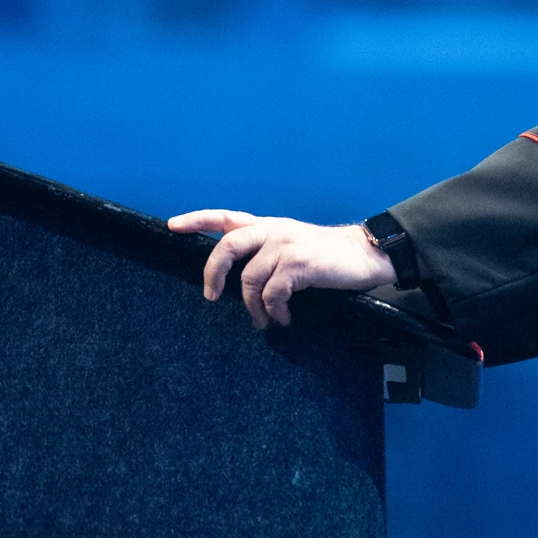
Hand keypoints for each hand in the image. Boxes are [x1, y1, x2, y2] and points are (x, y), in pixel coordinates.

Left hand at [170, 209, 398, 328]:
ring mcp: (285, 245)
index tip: (172, 225)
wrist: (365, 254)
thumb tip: (239, 280)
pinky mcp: (299, 263)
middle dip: (213, 272)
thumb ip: (266, 252)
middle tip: (209, 295)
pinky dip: (274, 310)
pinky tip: (283, 318)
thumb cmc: (326, 256)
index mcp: (267, 225)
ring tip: (264, 320)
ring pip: (249, 278)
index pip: (225, 217)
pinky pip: (272, 293)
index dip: (197, 220)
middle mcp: (272, 230)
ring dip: (252, 306)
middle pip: (228, 245)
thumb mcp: (291, 245)